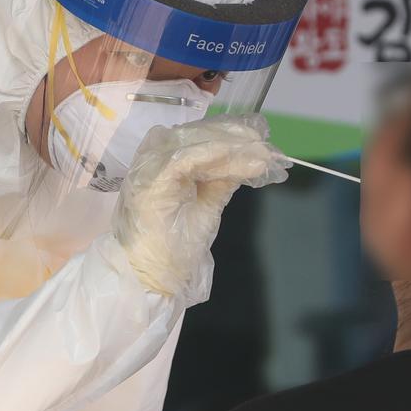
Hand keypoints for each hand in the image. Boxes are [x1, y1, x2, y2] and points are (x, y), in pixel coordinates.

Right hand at [113, 114, 288, 306]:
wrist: (152, 277)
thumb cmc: (174, 247)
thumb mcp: (207, 207)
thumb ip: (222, 181)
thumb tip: (251, 159)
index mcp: (162, 166)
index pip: (194, 138)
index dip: (227, 133)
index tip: (257, 137)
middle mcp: (151, 162)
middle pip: (192, 134)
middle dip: (232, 135)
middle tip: (263, 142)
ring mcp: (147, 171)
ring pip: (189, 142)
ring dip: (227, 144)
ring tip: (256, 151)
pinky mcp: (150, 183)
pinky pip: (183, 160)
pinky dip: (211, 154)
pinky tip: (235, 157)